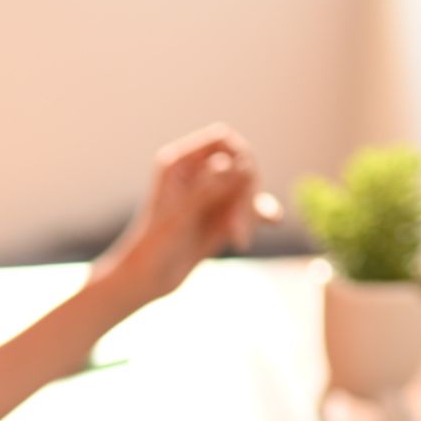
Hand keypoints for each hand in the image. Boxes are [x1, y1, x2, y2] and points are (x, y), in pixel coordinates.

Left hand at [93, 122, 282, 306]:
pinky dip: (259, 215)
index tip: (246, 178)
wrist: (146, 281)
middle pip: (239, 166)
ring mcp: (210, 198)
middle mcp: (196, 176)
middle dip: (244, 194)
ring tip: (239, 240)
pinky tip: (274, 221)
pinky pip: (247, 211)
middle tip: (236, 226)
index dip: (240, 154)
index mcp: (179, 164)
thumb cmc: (152, 247)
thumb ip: (207, 189)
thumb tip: (238, 165)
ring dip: (249, 212)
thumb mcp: (179, 216)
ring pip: (245, 191)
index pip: (221, 140)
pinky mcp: (220, 221)